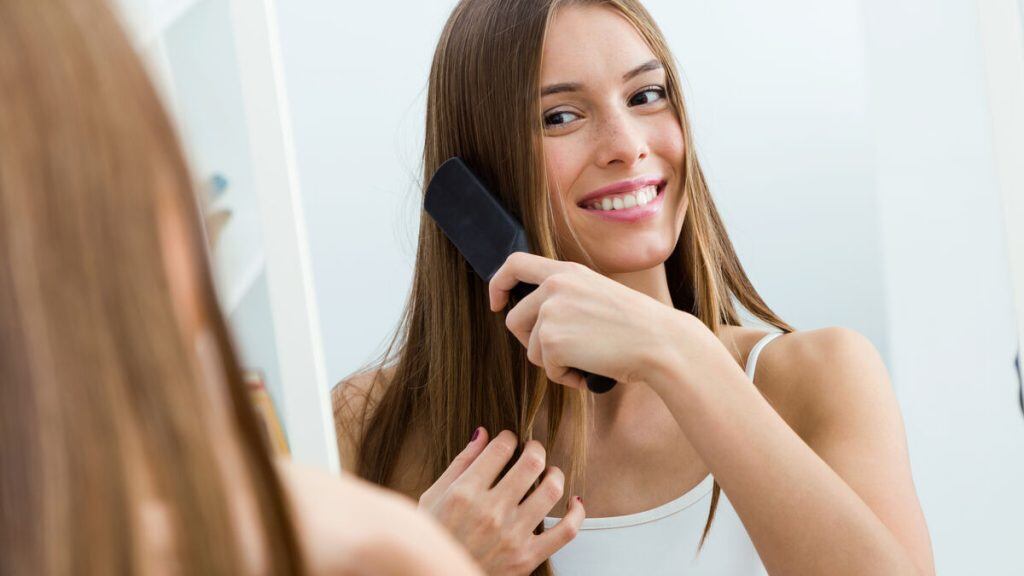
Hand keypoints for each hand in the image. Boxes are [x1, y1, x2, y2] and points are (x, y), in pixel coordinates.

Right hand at [418, 428, 584, 574]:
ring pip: (552, 490)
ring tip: (549, 473)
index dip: (508, 438)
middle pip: (532, 463)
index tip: (509, 440)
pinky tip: (573, 502)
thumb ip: (459, 464)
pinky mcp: (527, 558)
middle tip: (532, 450)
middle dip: (535, 448)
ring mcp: (511, 536)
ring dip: (555, 474)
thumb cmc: (435, 538)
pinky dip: (576, 513)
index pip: (500, 449)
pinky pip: (566, 531)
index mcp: (464, 494)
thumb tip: (483, 433)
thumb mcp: (433, 498)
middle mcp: (490, 512)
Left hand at [488, 252, 686, 388]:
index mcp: (568, 271)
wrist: (661, 342)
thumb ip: (568, 297)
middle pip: (515, 319)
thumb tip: (540, 320)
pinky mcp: (552, 341)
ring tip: (587, 361)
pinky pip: (547, 369)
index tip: (497, 303)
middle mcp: (555, 286)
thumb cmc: (638, 327)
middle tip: (563, 353)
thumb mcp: (599, 294)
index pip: (515, 263)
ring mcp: (551, 313)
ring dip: (555, 363)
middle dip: (532, 342)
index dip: (498, 284)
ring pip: (532, 349)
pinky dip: (566, 377)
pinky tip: (590, 371)